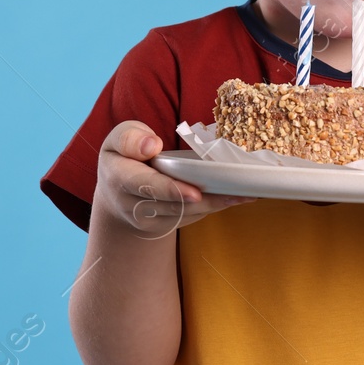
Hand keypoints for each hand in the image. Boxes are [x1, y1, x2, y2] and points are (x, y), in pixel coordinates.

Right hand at [95, 120, 255, 239]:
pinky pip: (192, 218)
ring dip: (217, 205)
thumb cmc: (124, 156)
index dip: (171, 190)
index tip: (194, 192)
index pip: (146, 185)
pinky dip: (214, 207)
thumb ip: (130, 138)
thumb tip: (151, 145)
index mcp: (120, 178)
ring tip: (247, 194)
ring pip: (186, 214)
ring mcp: (149, 220)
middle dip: (207, 200)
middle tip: (237, 193)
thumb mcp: (119, 139)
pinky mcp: (165, 226)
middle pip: (173, 205)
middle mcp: (133, 205)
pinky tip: (237, 197)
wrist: (117, 193)